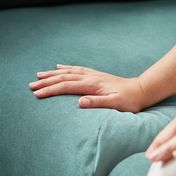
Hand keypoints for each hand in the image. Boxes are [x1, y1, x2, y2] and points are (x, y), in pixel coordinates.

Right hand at [29, 64, 146, 111]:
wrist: (140, 90)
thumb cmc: (129, 100)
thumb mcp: (115, 104)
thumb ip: (98, 102)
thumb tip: (80, 103)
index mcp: (92, 85)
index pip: (67, 86)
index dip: (51, 90)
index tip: (37, 94)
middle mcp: (90, 77)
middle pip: (63, 78)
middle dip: (47, 82)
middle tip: (31, 85)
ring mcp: (92, 75)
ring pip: (68, 72)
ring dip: (52, 74)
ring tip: (39, 75)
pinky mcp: (95, 75)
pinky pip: (77, 69)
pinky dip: (66, 68)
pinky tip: (60, 67)